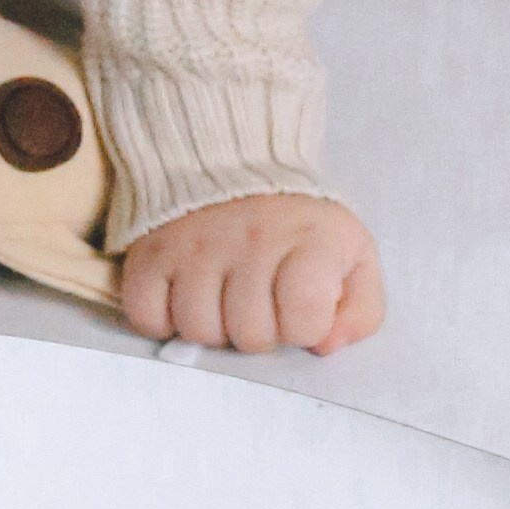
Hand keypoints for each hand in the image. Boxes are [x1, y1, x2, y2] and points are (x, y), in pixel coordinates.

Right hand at [120, 192, 385, 353]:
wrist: (232, 162)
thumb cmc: (297, 224)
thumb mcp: (352, 256)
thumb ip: (361, 310)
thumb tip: (326, 346)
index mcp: (309, 240)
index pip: (306, 318)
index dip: (304, 327)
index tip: (300, 305)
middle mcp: (252, 240)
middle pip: (250, 336)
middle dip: (259, 330)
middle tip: (260, 299)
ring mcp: (196, 245)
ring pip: (200, 332)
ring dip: (213, 326)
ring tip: (225, 295)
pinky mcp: (150, 253)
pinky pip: (149, 319)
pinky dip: (164, 319)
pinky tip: (186, 294)